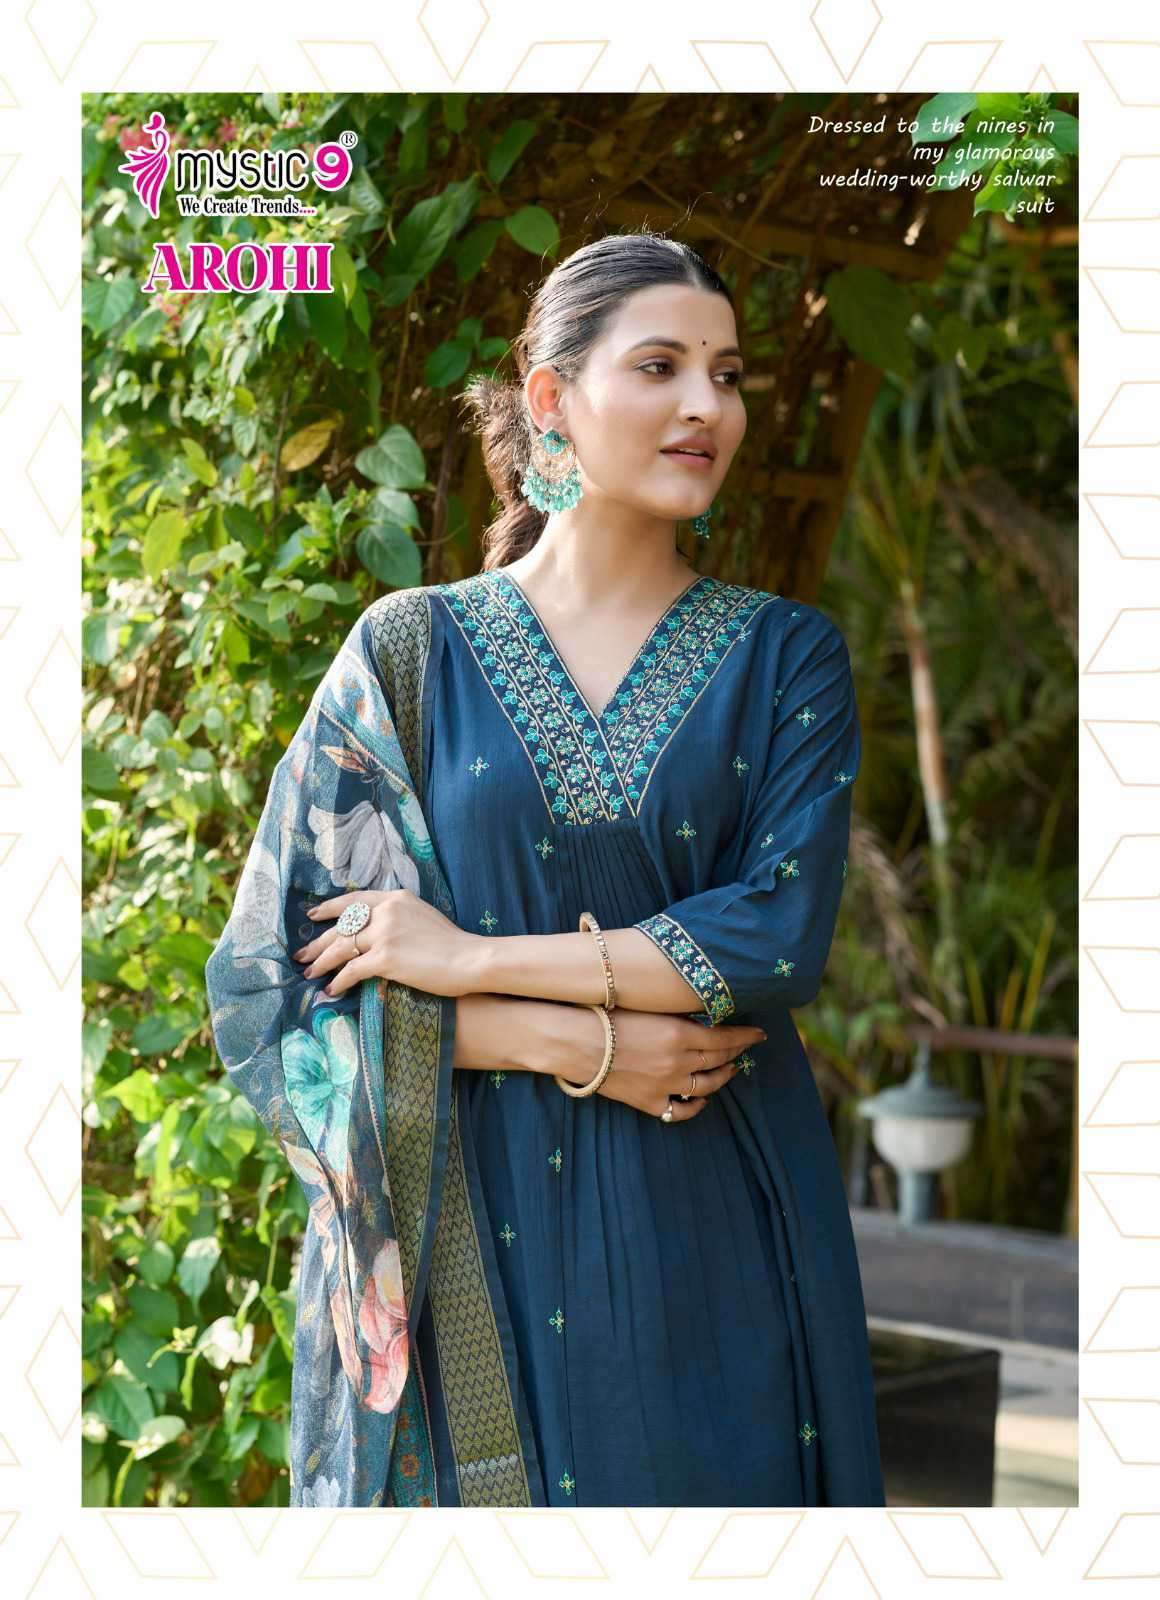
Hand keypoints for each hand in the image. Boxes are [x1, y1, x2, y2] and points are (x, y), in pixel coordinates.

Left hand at [291, 889, 483, 999]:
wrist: (471, 959)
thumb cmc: (453, 944)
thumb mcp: (423, 916)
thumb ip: (398, 917)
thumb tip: (376, 931)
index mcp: (396, 898)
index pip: (354, 900)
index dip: (330, 908)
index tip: (313, 915)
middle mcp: (387, 910)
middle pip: (342, 925)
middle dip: (318, 942)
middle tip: (301, 954)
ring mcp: (385, 933)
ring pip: (341, 948)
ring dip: (321, 962)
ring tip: (309, 973)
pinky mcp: (385, 958)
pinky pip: (351, 970)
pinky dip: (338, 982)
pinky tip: (331, 990)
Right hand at [561, 1008, 766, 1122]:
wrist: (574, 1042)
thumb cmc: (605, 1014)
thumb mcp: (648, 1006)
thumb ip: (677, 1014)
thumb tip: (701, 1014)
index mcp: (680, 1034)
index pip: (725, 1037)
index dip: (745, 1036)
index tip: (760, 1034)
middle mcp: (679, 1061)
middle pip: (720, 1059)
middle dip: (738, 1052)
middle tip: (749, 1046)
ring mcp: (666, 1085)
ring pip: (707, 1085)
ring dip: (723, 1077)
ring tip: (731, 1069)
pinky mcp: (650, 1102)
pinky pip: (682, 1110)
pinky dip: (696, 1106)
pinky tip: (703, 1099)